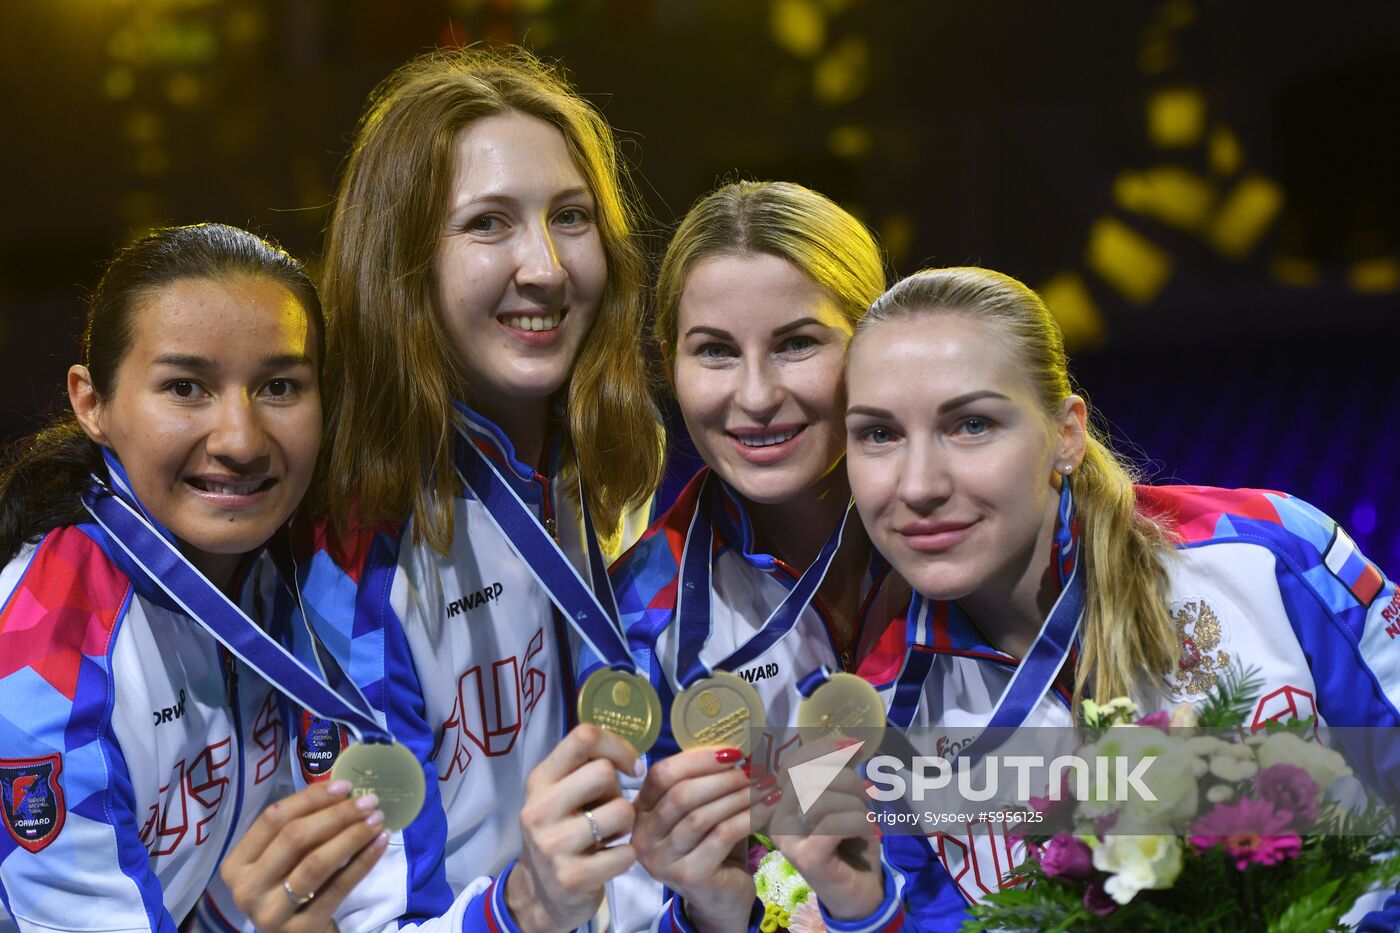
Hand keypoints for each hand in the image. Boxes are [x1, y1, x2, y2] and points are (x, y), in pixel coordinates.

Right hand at [220, 779, 387, 930]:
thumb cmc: (289, 887)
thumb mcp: (282, 860)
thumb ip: (299, 827)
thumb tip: (340, 788)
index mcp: (237, 863)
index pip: (272, 819)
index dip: (310, 798)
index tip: (344, 786)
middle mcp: (246, 888)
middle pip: (295, 838)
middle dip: (336, 814)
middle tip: (368, 801)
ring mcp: (270, 912)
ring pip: (316, 863)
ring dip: (352, 836)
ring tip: (377, 820)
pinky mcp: (300, 929)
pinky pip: (338, 888)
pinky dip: (363, 862)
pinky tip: (379, 843)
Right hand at [505, 724, 641, 932]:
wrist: (540, 896)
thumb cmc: (562, 833)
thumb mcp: (560, 796)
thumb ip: (585, 770)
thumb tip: (632, 760)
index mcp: (540, 780)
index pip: (584, 737)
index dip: (617, 746)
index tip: (630, 767)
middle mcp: (539, 809)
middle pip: (604, 772)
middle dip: (618, 791)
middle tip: (608, 810)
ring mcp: (552, 845)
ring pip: (622, 811)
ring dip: (626, 825)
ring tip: (608, 835)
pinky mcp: (571, 878)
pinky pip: (626, 853)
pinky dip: (626, 856)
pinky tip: (609, 860)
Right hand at [632, 746, 755, 931]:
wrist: (721, 900)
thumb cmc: (713, 847)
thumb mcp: (704, 810)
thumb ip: (709, 782)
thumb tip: (737, 746)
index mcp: (641, 812)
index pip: (662, 774)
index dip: (698, 758)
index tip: (733, 751)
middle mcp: (643, 837)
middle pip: (680, 794)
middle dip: (722, 777)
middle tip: (755, 769)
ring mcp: (662, 860)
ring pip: (701, 815)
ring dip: (738, 795)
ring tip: (765, 785)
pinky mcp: (688, 876)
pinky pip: (721, 835)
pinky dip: (748, 816)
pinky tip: (768, 807)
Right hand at [769, 746, 883, 921]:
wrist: (858, 894)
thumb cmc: (849, 845)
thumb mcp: (843, 802)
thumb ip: (835, 775)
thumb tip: (845, 741)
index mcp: (780, 803)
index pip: (792, 762)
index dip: (822, 748)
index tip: (852, 746)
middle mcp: (775, 820)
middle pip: (808, 776)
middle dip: (847, 778)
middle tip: (868, 796)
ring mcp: (788, 841)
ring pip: (822, 798)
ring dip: (857, 803)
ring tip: (867, 817)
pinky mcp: (806, 858)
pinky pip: (834, 823)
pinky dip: (859, 821)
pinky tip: (868, 831)